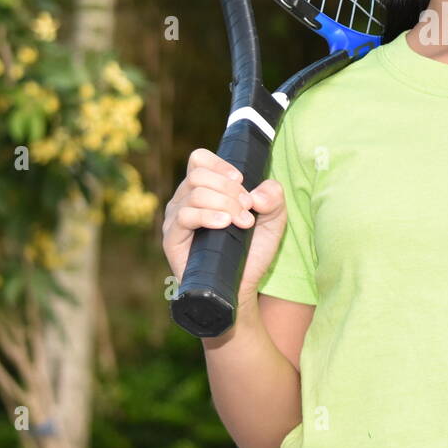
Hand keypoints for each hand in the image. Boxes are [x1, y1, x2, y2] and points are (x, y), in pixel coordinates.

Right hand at [161, 148, 288, 303]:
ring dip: (224, 203)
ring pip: (194, 193)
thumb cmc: (253, 250)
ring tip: (243, 222)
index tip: (242, 180)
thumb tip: (258, 192)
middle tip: (248, 208)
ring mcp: (176, 219)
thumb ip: (274, 198)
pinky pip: (184, 217)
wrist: (242, 286)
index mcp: (205, 189)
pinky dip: (208, 216)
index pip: (199, 160)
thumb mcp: (274, 219)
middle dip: (229, 188)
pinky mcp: (172, 239)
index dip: (220, 165)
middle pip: (198, 174)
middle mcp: (186, 200)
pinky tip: (225, 224)